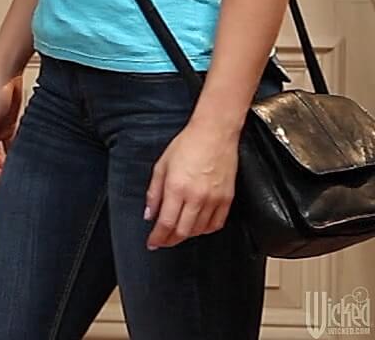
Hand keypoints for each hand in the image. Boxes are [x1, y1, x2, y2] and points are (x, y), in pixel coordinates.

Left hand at [145, 119, 239, 248]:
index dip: (158, 237)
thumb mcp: (161, 166)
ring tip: (176, 233)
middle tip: (162, 242)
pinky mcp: (228, 199)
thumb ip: (154, 192)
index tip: (152, 243)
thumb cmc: (186, 145)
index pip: (166, 223)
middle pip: (182, 231)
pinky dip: (205, 230)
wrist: (214, 135)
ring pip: (199, 230)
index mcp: (176, 188)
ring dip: (186, 235)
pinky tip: (197, 227)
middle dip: (170, 240)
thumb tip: (149, 214)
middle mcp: (196, 197)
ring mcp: (214, 199)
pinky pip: (216, 223)